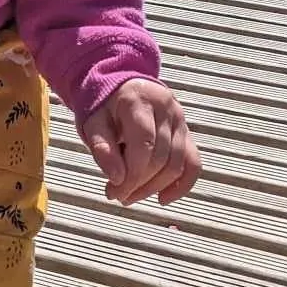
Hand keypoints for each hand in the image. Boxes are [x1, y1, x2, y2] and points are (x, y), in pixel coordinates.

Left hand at [80, 80, 200, 205]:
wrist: (121, 88)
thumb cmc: (105, 108)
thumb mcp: (93, 123)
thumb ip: (102, 149)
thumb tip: (117, 179)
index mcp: (139, 101)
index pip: (144, 145)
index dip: (131, 175)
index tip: (113, 191)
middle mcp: (166, 108)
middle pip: (161, 157)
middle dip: (140, 184)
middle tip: (119, 196)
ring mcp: (180, 120)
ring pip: (177, 164)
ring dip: (155, 187)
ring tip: (132, 196)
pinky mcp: (187, 132)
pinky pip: (194, 163)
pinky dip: (182, 185)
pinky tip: (163, 199)